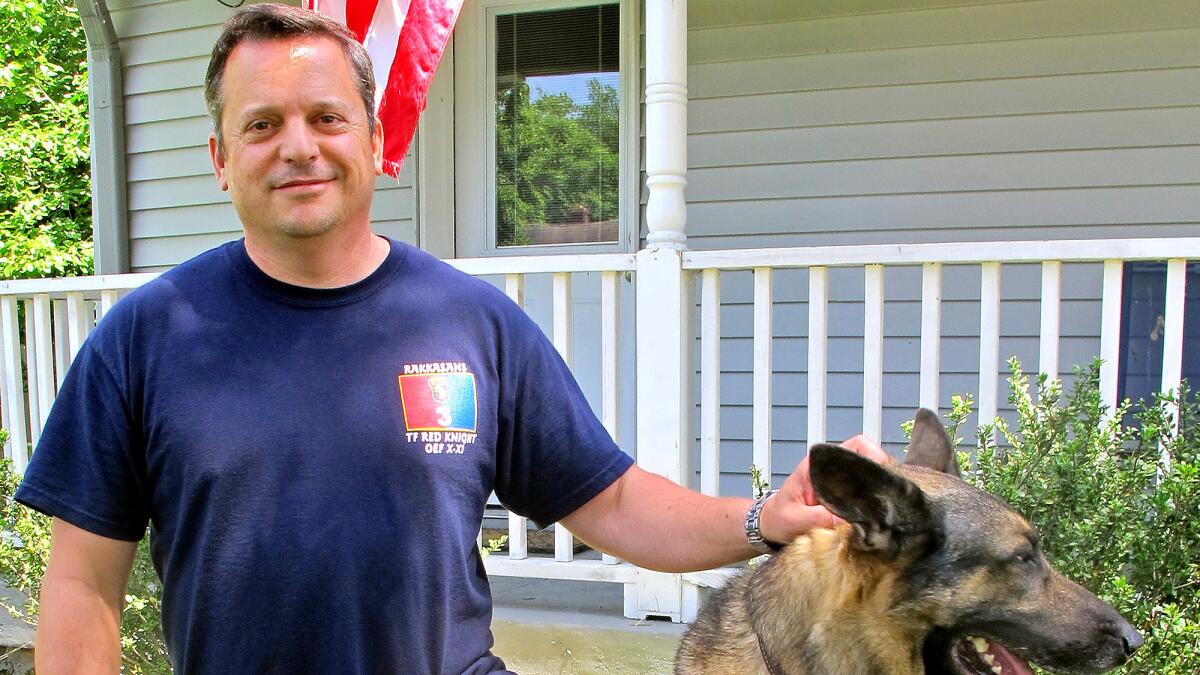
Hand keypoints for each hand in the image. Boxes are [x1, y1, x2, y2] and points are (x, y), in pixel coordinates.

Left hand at [758, 434, 890, 543]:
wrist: (770, 527)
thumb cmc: (779, 519)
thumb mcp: (796, 520)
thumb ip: (820, 518)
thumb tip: (852, 521)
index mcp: (819, 466)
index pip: (855, 445)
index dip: (873, 455)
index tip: (883, 475)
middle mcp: (833, 470)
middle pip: (870, 459)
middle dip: (883, 475)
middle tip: (891, 497)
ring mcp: (840, 483)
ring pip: (871, 477)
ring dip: (880, 490)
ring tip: (887, 507)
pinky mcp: (845, 499)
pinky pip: (866, 495)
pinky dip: (875, 503)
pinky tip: (879, 517)